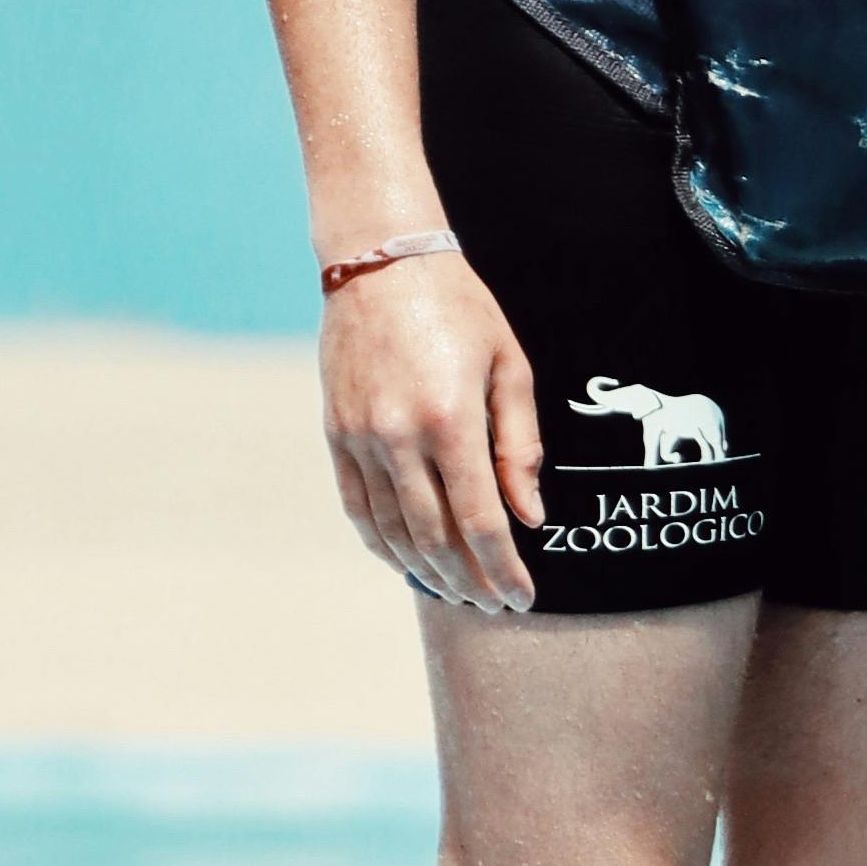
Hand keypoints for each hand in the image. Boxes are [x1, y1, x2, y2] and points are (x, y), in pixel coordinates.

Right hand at [322, 247, 546, 614]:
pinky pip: (358, 508)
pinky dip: (382, 544)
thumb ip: (520, 447)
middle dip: (469, 581)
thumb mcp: (509, 367)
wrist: (380, 261)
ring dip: (427, 571)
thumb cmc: (459, 309)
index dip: (503, 568)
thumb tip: (529, 517)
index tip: (521, 596)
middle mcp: (399, 436)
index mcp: (451, 419)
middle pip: (436, 538)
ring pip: (393, 531)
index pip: (481, 520)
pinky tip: (407, 561)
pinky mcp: (336, 433)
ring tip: (457, 591)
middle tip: (493, 604)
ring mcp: (361, 438)